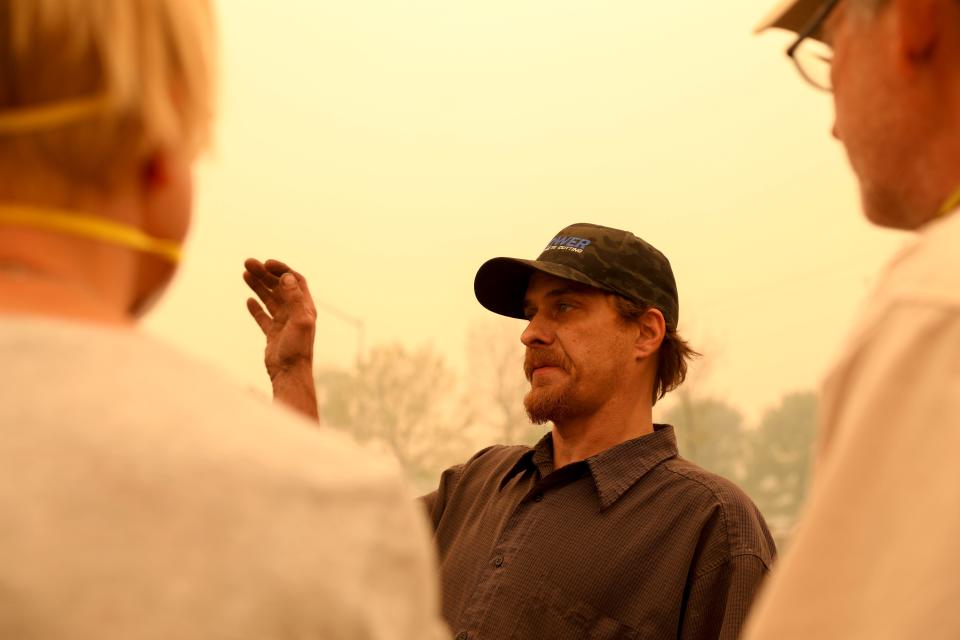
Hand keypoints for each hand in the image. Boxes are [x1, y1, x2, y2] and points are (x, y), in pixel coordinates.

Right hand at [243, 258, 318, 420]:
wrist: (289, 373)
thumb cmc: (297, 349)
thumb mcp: (299, 321)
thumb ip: (294, 298)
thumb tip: (287, 277)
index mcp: (304, 307)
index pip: (294, 280)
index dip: (281, 269)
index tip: (266, 263)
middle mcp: (295, 312)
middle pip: (279, 287)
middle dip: (264, 274)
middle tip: (247, 264)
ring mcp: (284, 322)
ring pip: (270, 299)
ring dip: (258, 286)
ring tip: (245, 274)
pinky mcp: (273, 333)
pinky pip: (264, 316)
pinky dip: (257, 308)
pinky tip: (249, 301)